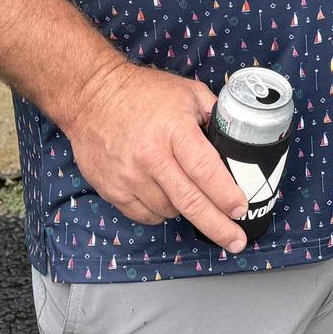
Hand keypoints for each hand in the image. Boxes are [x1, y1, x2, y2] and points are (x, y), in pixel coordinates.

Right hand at [58, 59, 250, 252]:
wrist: (91, 96)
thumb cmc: (142, 92)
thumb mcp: (187, 92)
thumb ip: (214, 114)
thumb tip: (238, 137)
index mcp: (174, 130)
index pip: (205, 169)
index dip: (226, 194)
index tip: (241, 209)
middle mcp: (151, 156)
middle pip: (190, 201)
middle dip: (218, 225)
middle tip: (236, 241)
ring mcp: (129, 176)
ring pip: (169, 211)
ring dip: (186, 211)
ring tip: (191, 195)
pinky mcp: (113, 190)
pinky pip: (145, 215)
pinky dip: (160, 211)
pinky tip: (165, 197)